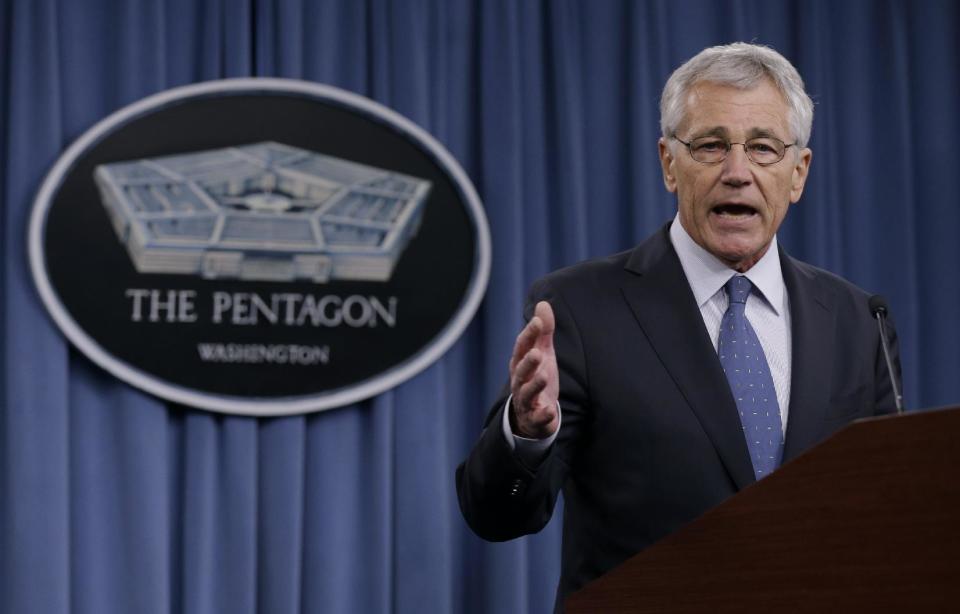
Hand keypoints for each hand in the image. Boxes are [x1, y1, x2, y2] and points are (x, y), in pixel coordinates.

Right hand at [509, 301, 559, 438]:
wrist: (531, 415)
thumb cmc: (537, 377)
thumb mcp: (542, 353)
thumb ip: (543, 331)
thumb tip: (543, 303)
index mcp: (521, 363)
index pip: (523, 347)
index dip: (529, 335)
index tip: (538, 322)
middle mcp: (520, 381)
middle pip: (521, 370)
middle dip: (528, 362)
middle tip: (537, 353)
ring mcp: (526, 400)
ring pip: (527, 393)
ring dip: (535, 385)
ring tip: (544, 376)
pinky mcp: (535, 418)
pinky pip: (538, 418)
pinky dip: (543, 415)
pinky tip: (550, 411)